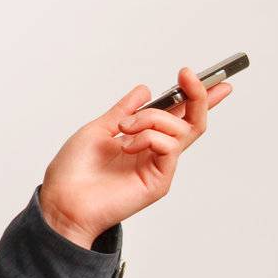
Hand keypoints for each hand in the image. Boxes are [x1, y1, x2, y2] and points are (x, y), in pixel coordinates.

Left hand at [38, 66, 232, 246]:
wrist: (62, 200)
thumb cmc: (73, 171)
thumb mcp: (98, 129)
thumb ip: (124, 110)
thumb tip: (145, 90)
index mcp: (141, 140)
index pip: (178, 116)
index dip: (198, 98)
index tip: (215, 79)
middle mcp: (155, 153)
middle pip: (193, 122)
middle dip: (198, 96)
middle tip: (188, 76)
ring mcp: (159, 166)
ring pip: (181, 129)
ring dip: (152, 119)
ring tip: (124, 128)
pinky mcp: (160, 180)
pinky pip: (169, 146)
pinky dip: (149, 137)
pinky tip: (127, 146)